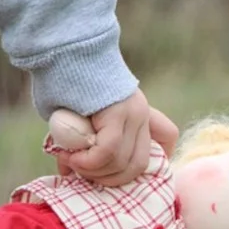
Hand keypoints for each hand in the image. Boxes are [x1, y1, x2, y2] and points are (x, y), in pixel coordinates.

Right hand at [54, 90, 179, 186]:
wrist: (62, 49)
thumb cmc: (61, 80)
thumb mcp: (77, 117)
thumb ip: (81, 143)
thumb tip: (70, 172)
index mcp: (138, 110)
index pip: (167, 137)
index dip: (153, 161)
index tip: (120, 169)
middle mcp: (142, 113)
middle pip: (140, 165)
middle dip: (110, 179)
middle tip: (82, 172)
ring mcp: (134, 113)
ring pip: (124, 163)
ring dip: (93, 172)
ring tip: (71, 161)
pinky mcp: (119, 113)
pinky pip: (109, 152)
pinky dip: (88, 163)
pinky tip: (71, 157)